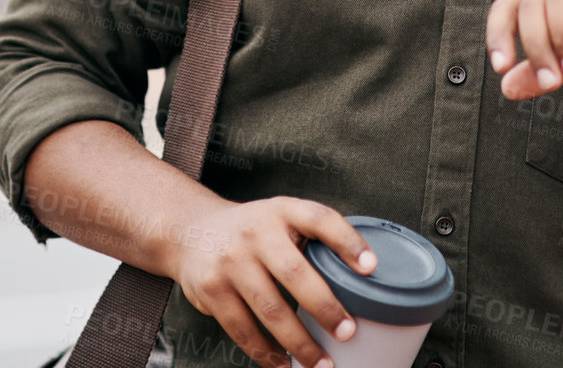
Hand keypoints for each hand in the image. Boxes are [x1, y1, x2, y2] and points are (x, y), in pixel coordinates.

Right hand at [169, 196, 376, 367]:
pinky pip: (244, 329)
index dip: (348, 242)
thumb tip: (362, 279)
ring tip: (322, 363)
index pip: (320, 219)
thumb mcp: (280, 218)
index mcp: (281, 211)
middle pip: (296, 273)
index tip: (371, 268)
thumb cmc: (252, 231)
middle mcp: (255, 232)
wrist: (190, 232)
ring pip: (271, 310)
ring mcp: (231, 262)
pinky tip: (284, 363)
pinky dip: (266, 352)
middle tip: (347, 332)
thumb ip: (311, 238)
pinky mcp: (212, 290)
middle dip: (325, 308)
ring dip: (300, 343)